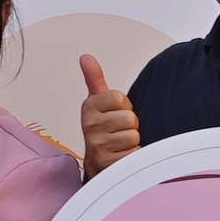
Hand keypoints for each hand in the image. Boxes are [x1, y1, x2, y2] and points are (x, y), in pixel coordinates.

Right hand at [77, 53, 139, 175]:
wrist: (98, 163)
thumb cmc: (103, 130)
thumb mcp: (98, 103)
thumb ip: (95, 79)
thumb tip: (85, 57)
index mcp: (88, 107)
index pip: (119, 98)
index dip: (124, 107)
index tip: (115, 114)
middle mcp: (89, 126)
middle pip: (129, 118)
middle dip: (129, 126)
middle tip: (118, 132)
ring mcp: (96, 145)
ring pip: (133, 136)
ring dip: (132, 142)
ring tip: (120, 145)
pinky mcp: (106, 163)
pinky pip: (133, 153)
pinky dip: (133, 156)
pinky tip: (121, 157)